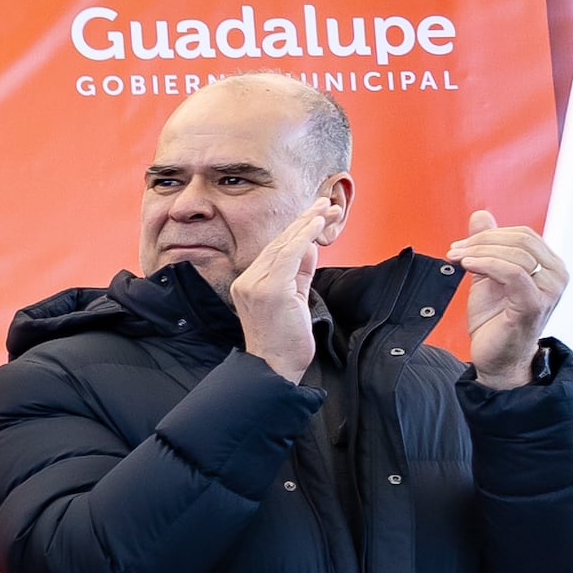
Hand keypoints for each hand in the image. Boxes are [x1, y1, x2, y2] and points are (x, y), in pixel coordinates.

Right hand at [231, 195, 340, 383]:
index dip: (297, 230)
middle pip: (279, 243)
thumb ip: (300, 274)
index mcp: (251, 283)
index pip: (276, 250)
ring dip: (307, 224)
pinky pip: (288, 256)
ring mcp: (256, 285)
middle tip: (324, 203)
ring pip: (284, 246)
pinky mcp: (269, 290)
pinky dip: (302, 237)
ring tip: (324, 209)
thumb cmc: (284, 342)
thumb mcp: (295, 300)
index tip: (314, 214)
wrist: (274, 368)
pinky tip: (314, 223)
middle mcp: (248, 280)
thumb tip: (309, 248)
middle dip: (304, 221)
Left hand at [453, 207, 567, 388]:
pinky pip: (513, 273)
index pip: (523, 234)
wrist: (496, 357)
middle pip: (520, 239)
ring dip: (479, 252)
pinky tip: (467, 265)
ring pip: (515, 254)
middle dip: (482, 241)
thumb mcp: (487, 275)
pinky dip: (487, 264)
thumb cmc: (496, 319)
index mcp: (549, 266)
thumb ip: (487, 246)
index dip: (489, 234)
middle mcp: (556, 275)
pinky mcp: (534, 304)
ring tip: (456, 259)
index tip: (460, 244)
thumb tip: (481, 215)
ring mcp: (549, 291)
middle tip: (455, 250)